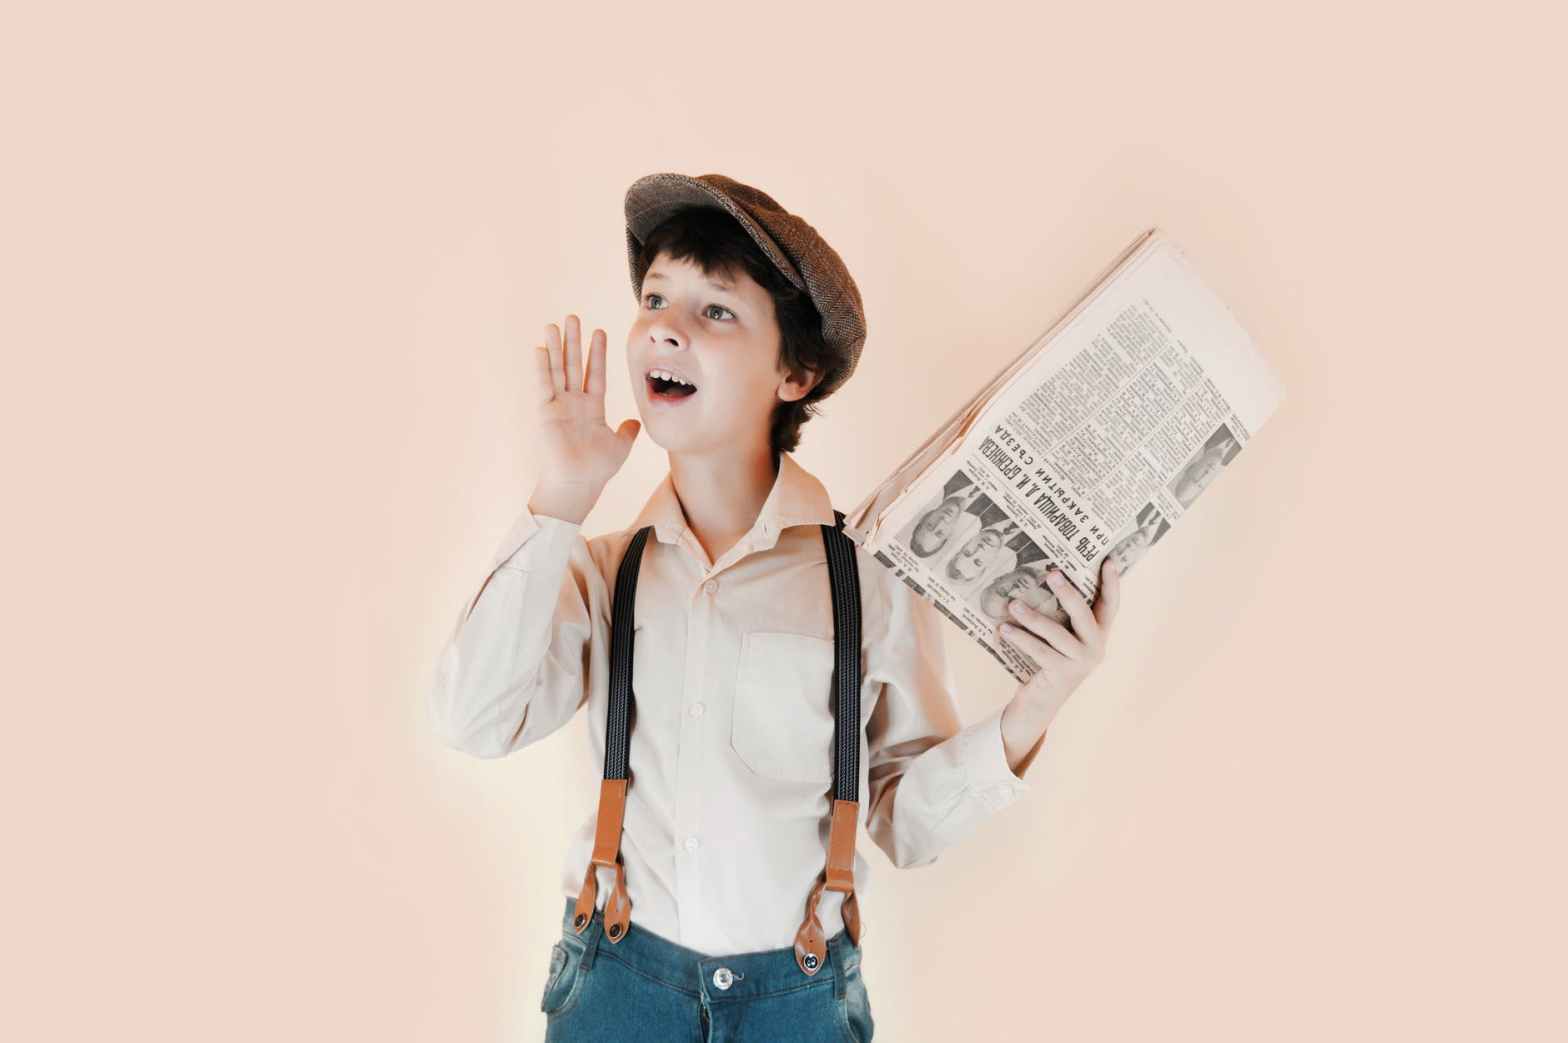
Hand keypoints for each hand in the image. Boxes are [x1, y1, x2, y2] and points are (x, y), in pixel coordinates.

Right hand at [531, 314, 640, 500]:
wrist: (579, 484)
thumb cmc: (597, 469)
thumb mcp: (620, 446)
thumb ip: (628, 431)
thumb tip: (636, 423)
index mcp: (592, 407)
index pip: (595, 373)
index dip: (597, 353)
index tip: (600, 332)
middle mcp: (574, 402)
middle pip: (573, 365)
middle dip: (574, 341)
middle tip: (573, 317)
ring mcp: (559, 406)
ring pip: (557, 370)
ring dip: (556, 347)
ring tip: (554, 324)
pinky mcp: (546, 413)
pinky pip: (544, 386)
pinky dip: (542, 368)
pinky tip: (540, 349)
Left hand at [999, 557, 1121, 732]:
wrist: (1040, 703)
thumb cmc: (1047, 659)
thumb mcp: (1059, 636)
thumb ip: (1060, 614)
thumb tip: (1039, 578)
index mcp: (1099, 634)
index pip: (1111, 605)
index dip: (1113, 583)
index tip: (1109, 560)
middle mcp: (1096, 647)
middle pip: (1084, 614)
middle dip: (1068, 592)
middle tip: (1051, 573)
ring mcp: (1081, 662)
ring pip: (1056, 633)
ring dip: (1032, 617)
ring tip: (1013, 604)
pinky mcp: (1063, 674)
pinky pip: (1039, 651)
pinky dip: (1020, 639)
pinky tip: (1004, 630)